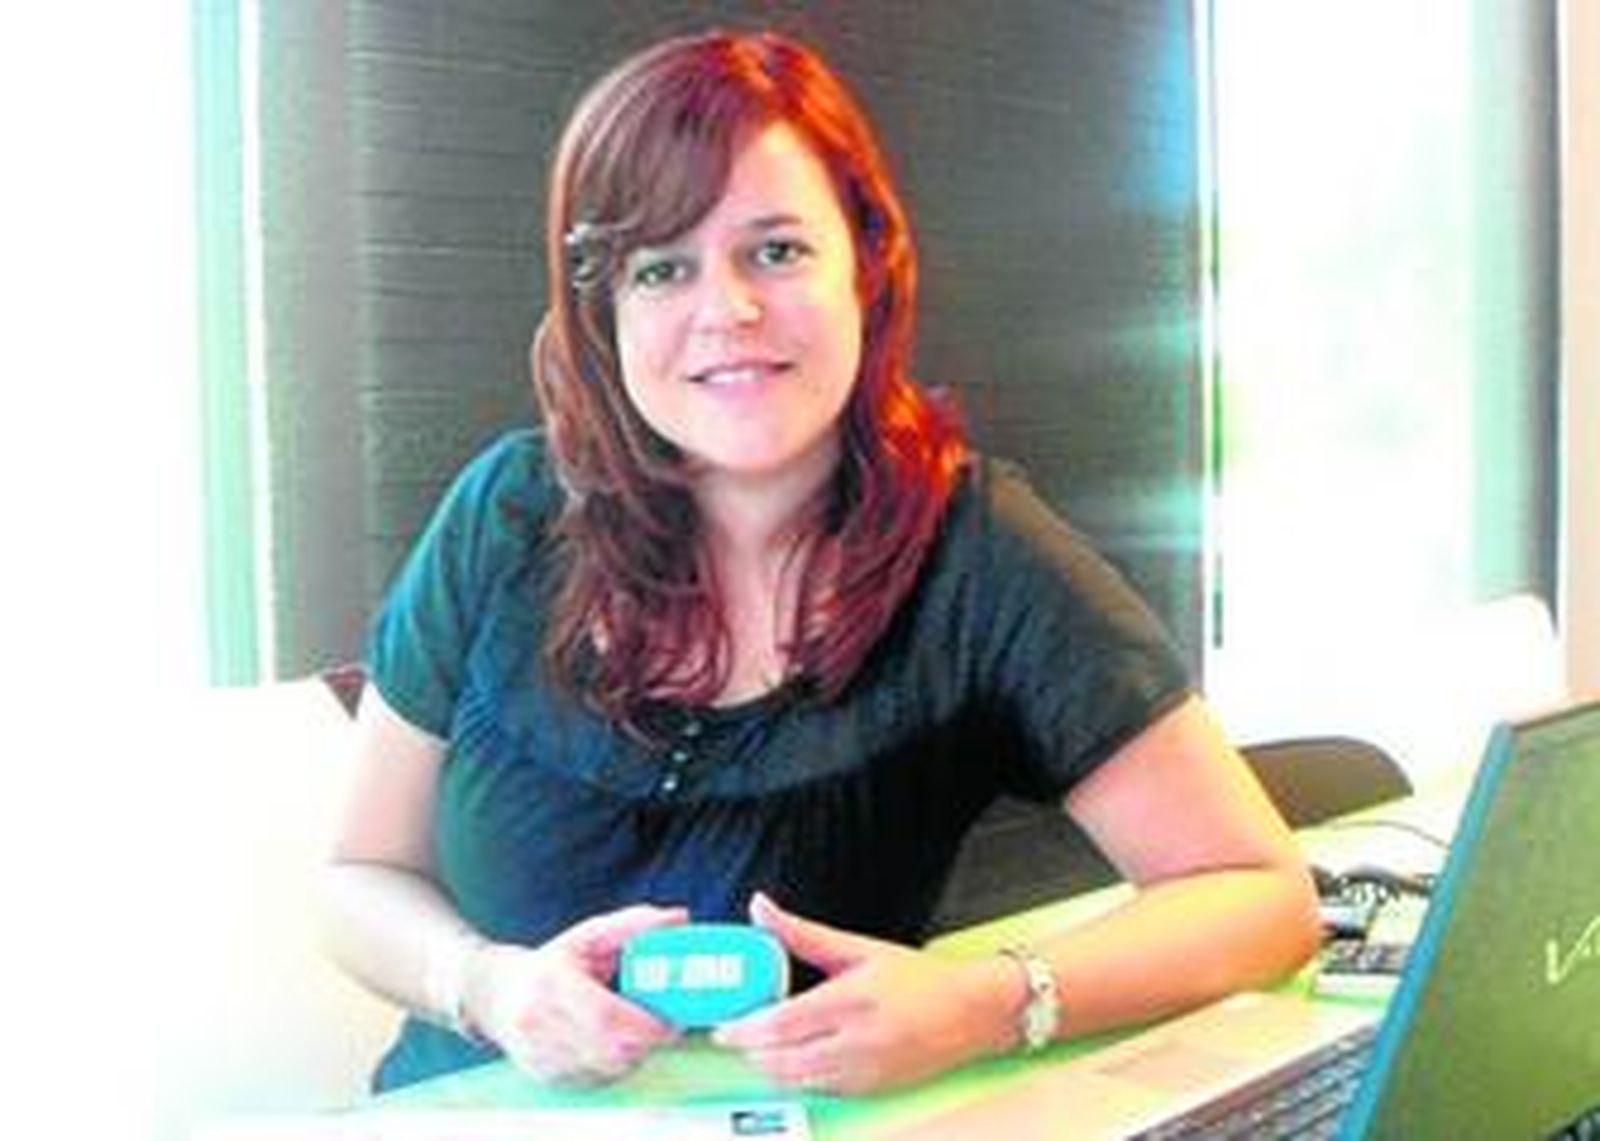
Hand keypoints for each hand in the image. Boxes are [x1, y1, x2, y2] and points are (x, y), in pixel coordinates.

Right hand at [464, 903, 687, 1084]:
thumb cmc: (551, 963)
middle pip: (610, 1050)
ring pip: (607, 1069)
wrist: (496, 994)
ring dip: (634, 1055)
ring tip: (638, 1030)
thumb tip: (679, 917)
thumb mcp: (588, 936)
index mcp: (551, 982)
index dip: (645, 1024)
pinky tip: (615, 1044)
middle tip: (665, 1026)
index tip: (672, 1018)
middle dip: (646, 1042)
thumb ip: (634, 925)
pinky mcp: (545, 1076)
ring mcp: (539, 1054)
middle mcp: (539, 1022)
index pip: (606, 1017)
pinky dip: (615, 1066)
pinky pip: (595, 1080)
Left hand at [711, 893, 1015, 1093]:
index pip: (783, 1023)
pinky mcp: (871, 1089)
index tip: (723, 1025)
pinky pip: (820, 1090)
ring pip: (798, 1080)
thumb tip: (760, 907)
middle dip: (750, 1050)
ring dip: (769, 1067)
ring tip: (756, 1046)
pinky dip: (797, 1078)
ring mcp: (866, 1071)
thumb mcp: (858, 947)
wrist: (972, 1012)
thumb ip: (803, 932)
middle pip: (784, 1057)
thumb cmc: (917, 977)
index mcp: (852, 999)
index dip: (745, 1029)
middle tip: (732, 1034)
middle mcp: (858, 1040)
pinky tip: (790, 1060)